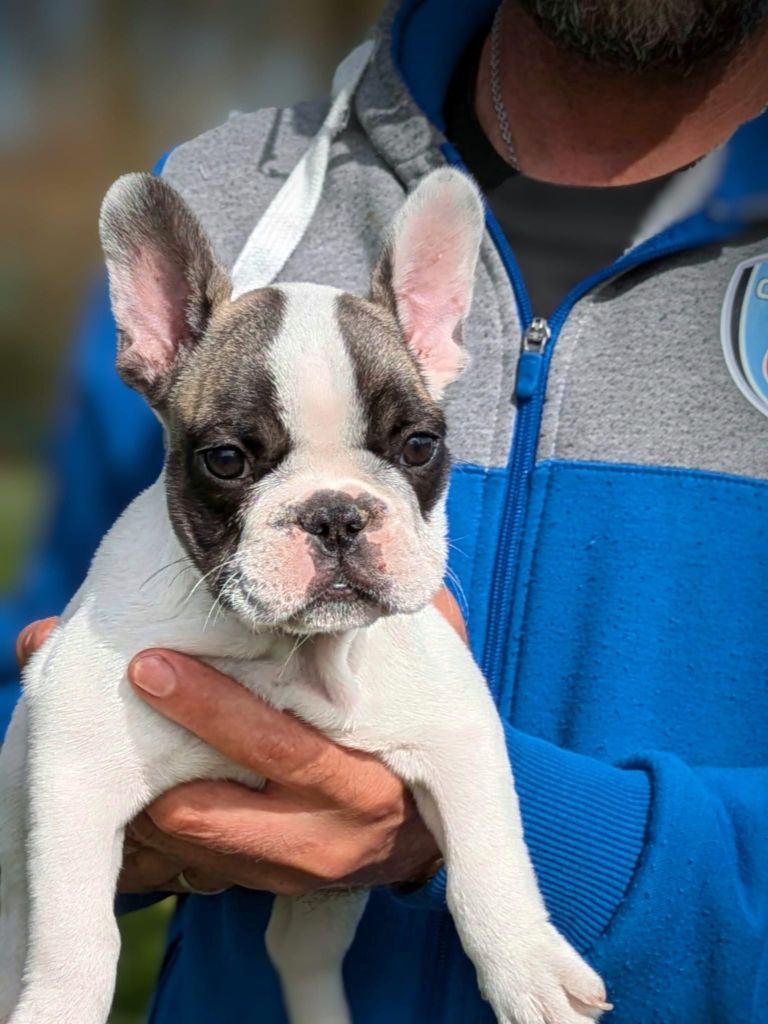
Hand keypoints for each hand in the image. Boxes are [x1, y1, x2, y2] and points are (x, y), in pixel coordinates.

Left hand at [15, 587, 465, 896]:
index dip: (211, 707)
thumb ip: (368, 643)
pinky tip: (133, 780)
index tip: (152, 662)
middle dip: (150, 755)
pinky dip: (154, 829)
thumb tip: (327, 576)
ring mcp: (287, 874)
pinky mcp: (260, 889)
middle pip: (215, 808)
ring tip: (104, 734)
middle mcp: (325, 842)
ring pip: (188, 847)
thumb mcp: (403, 695)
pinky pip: (189, 869)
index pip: (281, 750)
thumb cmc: (401, 737)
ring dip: (141, 796)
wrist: (416, 835)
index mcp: (364, 788)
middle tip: (109, 689)